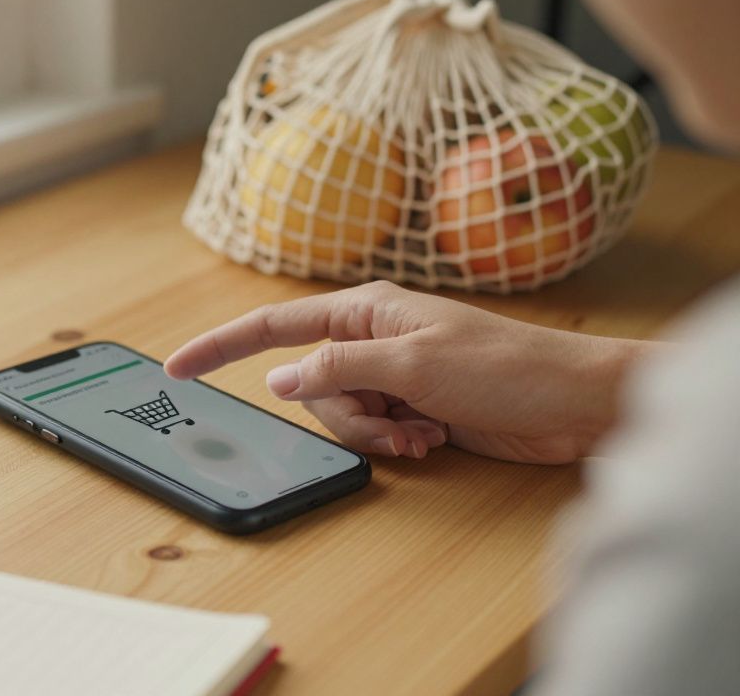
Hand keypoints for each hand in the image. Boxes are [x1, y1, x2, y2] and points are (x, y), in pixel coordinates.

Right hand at [164, 281, 649, 463]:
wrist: (572, 403)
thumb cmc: (504, 367)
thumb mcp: (411, 363)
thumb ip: (337, 367)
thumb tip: (279, 378)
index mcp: (363, 309)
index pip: (272, 325)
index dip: (220, 346)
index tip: (177, 366)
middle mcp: (369, 339)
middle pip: (308, 386)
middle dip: (342, 415)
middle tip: (394, 419)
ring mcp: (390, 374)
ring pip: (339, 415)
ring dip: (376, 433)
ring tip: (424, 430)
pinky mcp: (411, 405)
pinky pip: (374, 431)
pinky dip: (397, 441)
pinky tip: (434, 436)